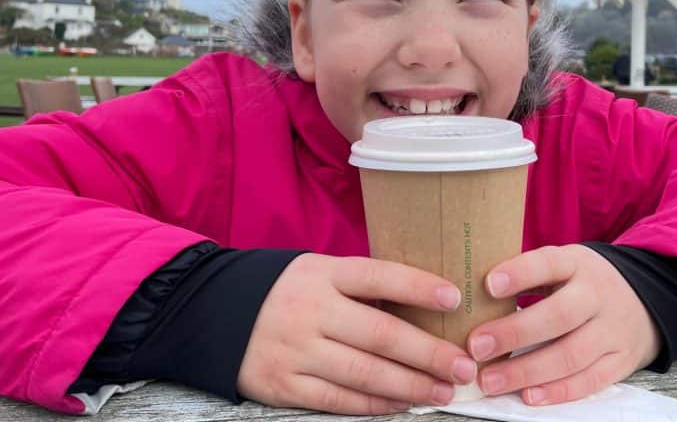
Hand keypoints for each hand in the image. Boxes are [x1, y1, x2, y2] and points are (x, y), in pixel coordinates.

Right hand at [237, 253, 477, 413]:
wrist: (213, 313)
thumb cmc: (286, 291)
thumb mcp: (318, 273)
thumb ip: (360, 288)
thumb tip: (423, 308)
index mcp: (323, 273)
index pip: (378, 276)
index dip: (418, 286)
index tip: (454, 298)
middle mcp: (311, 309)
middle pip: (380, 333)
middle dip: (429, 353)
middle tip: (463, 366)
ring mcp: (296, 350)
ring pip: (365, 373)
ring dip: (411, 385)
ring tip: (443, 390)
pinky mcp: (283, 385)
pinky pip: (339, 399)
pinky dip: (375, 404)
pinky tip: (402, 403)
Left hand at [467, 245, 660, 404]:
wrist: (646, 300)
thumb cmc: (583, 282)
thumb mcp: (563, 265)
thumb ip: (527, 275)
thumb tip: (473, 292)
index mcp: (578, 263)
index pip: (548, 263)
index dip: (519, 273)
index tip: (488, 285)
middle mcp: (598, 295)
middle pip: (558, 316)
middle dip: (514, 333)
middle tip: (476, 346)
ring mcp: (612, 330)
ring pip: (571, 354)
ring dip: (527, 371)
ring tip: (490, 380)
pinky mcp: (621, 362)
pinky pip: (589, 381)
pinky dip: (558, 392)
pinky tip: (528, 397)